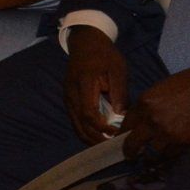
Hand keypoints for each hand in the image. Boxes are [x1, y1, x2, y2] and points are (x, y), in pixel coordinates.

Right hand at [64, 25, 128, 144]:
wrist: (86, 43)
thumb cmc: (104, 55)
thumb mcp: (117, 69)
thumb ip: (119, 92)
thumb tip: (121, 115)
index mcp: (84, 84)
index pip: (89, 113)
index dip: (102, 127)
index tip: (116, 133)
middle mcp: (71, 94)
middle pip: (80, 125)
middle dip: (96, 139)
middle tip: (112, 146)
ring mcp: (68, 98)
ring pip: (76, 126)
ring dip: (90, 138)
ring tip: (106, 144)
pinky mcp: (69, 100)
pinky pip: (75, 121)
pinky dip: (86, 131)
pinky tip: (99, 135)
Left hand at [121, 65, 189, 158]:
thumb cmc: (189, 83)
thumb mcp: (161, 88)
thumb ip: (149, 104)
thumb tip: (141, 120)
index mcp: (144, 103)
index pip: (126, 124)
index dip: (125, 133)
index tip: (125, 138)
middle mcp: (151, 119)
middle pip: (133, 143)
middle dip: (130, 151)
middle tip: (131, 156)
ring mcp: (166, 132)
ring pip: (152, 152)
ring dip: (153, 152)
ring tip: (156, 152)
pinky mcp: (182, 141)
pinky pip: (170, 153)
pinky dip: (170, 152)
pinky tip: (172, 148)